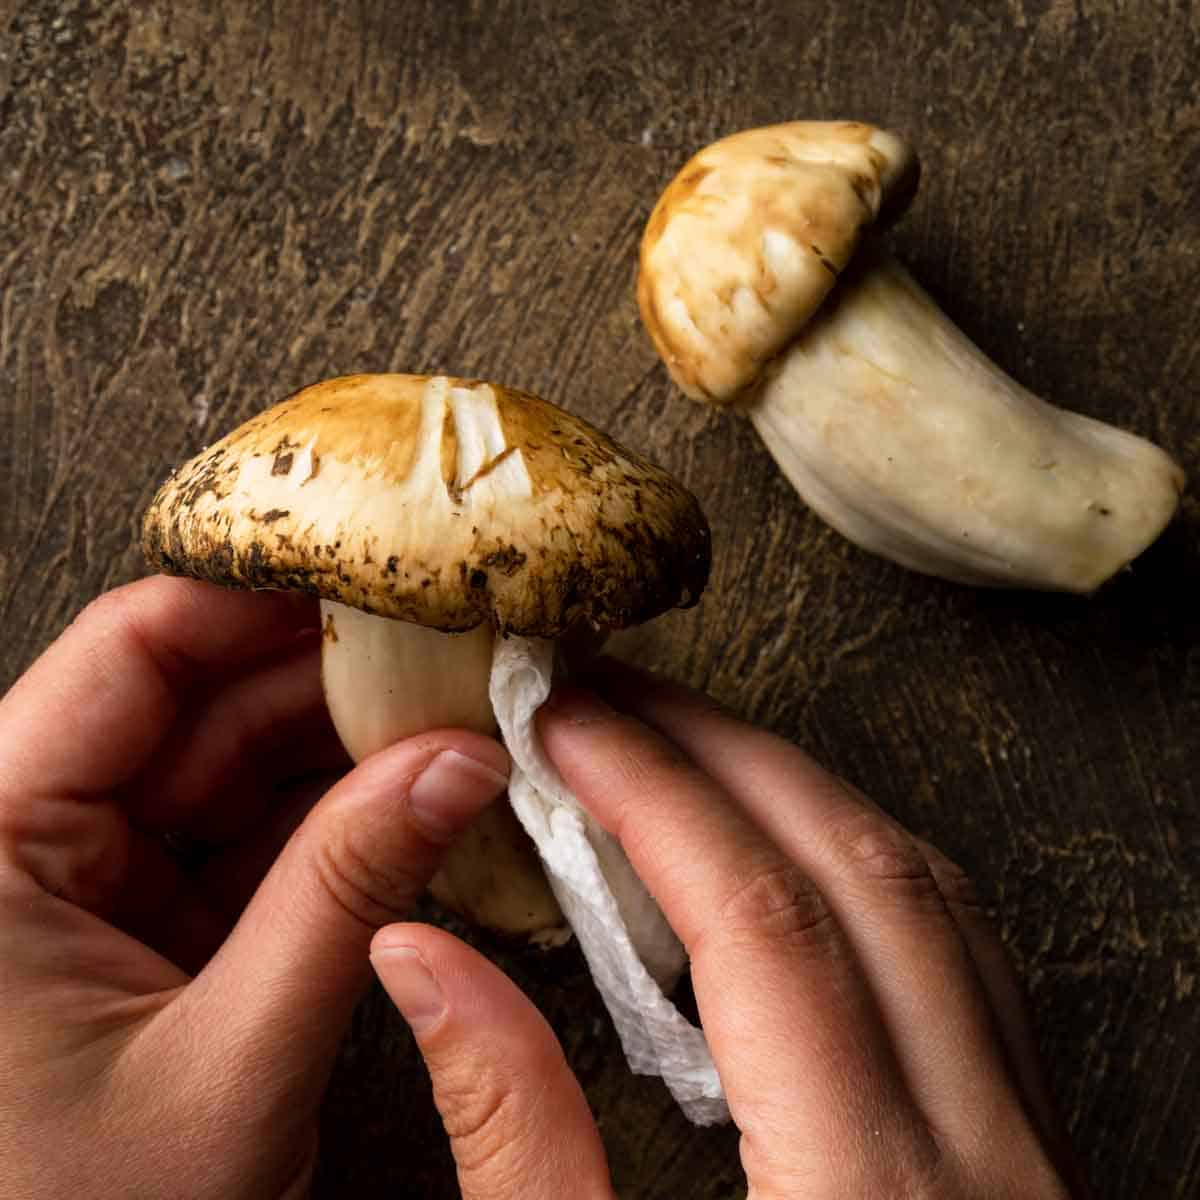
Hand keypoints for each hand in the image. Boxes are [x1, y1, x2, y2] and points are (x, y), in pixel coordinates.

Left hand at [0, 577, 510, 1198]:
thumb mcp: (230, 1062)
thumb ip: (350, 893)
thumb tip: (457, 764)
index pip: (126, 656)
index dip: (256, 605)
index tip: (369, 586)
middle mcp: (20, 850)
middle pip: (190, 705)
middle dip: (324, 685)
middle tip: (441, 666)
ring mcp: (86, 889)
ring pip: (226, 770)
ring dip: (339, 754)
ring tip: (443, 732)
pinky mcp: (141, 930)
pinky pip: (242, 840)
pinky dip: (328, 826)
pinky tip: (406, 804)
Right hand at [371, 659, 1085, 1198]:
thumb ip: (511, 1134)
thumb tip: (423, 961)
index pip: (760, 918)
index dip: (653, 793)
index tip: (565, 724)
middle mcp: (982, 1162)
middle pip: (858, 872)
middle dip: (722, 753)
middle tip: (611, 701)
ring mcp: (1027, 1158)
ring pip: (927, 898)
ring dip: (797, 795)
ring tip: (681, 748)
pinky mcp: (1025, 1163)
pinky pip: (954, 958)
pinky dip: (859, 870)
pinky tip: (783, 856)